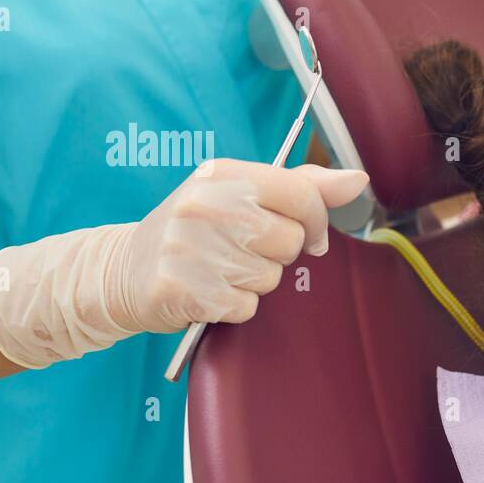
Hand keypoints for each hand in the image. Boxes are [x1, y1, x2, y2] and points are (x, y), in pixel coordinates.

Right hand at [108, 159, 368, 332]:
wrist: (124, 269)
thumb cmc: (196, 231)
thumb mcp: (241, 195)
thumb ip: (303, 187)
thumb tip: (358, 179)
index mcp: (224, 175)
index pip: (302, 195)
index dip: (317, 222)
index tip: (310, 235)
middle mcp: (205, 205)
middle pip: (290, 241)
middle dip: (278, 254)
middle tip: (244, 251)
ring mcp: (189, 247)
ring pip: (269, 278)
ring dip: (253, 283)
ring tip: (221, 270)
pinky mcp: (181, 289)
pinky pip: (245, 307)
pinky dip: (234, 307)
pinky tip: (209, 292)